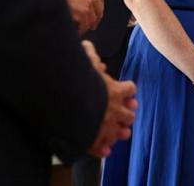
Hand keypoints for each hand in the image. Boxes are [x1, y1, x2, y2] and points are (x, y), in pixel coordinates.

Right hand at [59, 0, 103, 33]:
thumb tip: (87, 4)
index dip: (98, 10)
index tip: (96, 16)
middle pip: (98, 11)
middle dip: (94, 20)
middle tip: (91, 27)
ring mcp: (87, 2)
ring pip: (91, 20)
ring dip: (85, 26)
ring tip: (80, 30)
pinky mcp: (82, 11)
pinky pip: (84, 25)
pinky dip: (80, 30)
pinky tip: (76, 32)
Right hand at [83, 42, 136, 157]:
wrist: (63, 103)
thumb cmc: (76, 81)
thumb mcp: (84, 64)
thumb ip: (88, 56)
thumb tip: (87, 44)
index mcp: (115, 91)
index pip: (130, 90)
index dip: (127, 91)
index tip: (123, 90)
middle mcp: (114, 111)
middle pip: (130, 115)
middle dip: (126, 114)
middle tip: (120, 113)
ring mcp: (106, 127)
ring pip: (121, 133)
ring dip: (119, 132)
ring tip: (118, 133)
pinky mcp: (94, 141)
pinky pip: (104, 147)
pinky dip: (104, 148)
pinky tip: (104, 150)